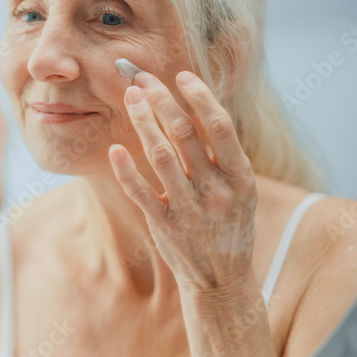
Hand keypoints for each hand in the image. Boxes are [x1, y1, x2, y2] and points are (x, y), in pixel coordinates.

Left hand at [108, 69, 257, 294]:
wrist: (222, 281)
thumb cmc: (229, 227)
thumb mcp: (240, 191)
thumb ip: (222, 156)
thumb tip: (198, 108)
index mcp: (241, 177)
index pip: (219, 125)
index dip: (199, 96)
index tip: (181, 75)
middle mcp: (217, 190)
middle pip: (185, 133)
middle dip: (161, 99)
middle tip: (141, 77)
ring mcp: (190, 209)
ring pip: (160, 155)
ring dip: (142, 121)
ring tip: (130, 97)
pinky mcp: (165, 225)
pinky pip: (140, 191)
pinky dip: (126, 168)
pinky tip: (115, 148)